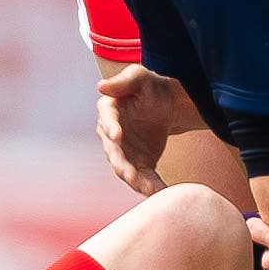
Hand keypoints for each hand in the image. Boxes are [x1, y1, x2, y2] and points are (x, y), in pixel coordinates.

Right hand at [96, 64, 200, 194]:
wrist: (168, 106)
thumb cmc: (150, 87)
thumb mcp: (139, 77)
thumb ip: (123, 81)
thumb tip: (101, 86)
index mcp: (109, 111)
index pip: (107, 120)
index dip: (110, 127)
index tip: (116, 135)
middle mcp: (112, 135)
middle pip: (113, 151)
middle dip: (120, 164)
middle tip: (129, 174)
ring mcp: (124, 152)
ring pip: (126, 169)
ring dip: (135, 180)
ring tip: (148, 189)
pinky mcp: (138, 164)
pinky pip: (143, 177)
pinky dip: (151, 186)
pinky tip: (161, 192)